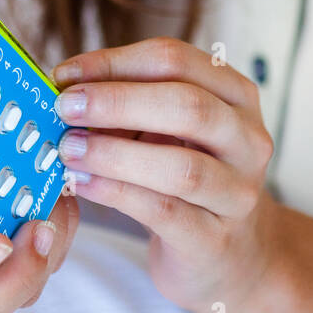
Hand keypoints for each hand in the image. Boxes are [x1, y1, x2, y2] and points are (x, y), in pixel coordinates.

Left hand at [52, 37, 280, 312]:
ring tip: (68, 149)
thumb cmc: (186, 174)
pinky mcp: (216, 240)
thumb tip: (65, 84)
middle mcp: (247, 139)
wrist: (228, 252)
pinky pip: (165, 212)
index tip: (66, 74)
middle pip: (188, 105)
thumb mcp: (166, 127)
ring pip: (181, 166)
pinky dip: (117, 193)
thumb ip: (127, 102)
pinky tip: (82, 183)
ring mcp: (238, 193)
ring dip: (114, 153)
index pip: (175, 60)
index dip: (115, 62)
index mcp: (235, 94)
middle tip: (66, 106)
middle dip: (118, 101)